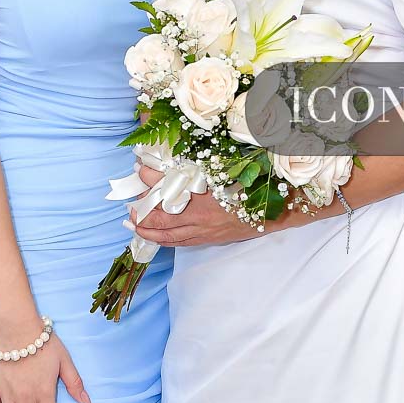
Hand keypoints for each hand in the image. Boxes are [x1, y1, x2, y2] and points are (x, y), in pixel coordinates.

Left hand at [133, 165, 262, 247]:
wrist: (273, 212)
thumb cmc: (250, 188)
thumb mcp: (221, 172)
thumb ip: (194, 168)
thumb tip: (171, 160)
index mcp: (203, 201)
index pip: (167, 191)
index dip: (151, 181)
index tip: (139, 170)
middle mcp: (201, 221)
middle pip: (162, 223)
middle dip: (142, 216)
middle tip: (130, 208)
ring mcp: (205, 233)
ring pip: (169, 237)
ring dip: (149, 232)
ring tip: (135, 224)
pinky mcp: (210, 239)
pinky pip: (181, 243)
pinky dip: (166, 240)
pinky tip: (157, 235)